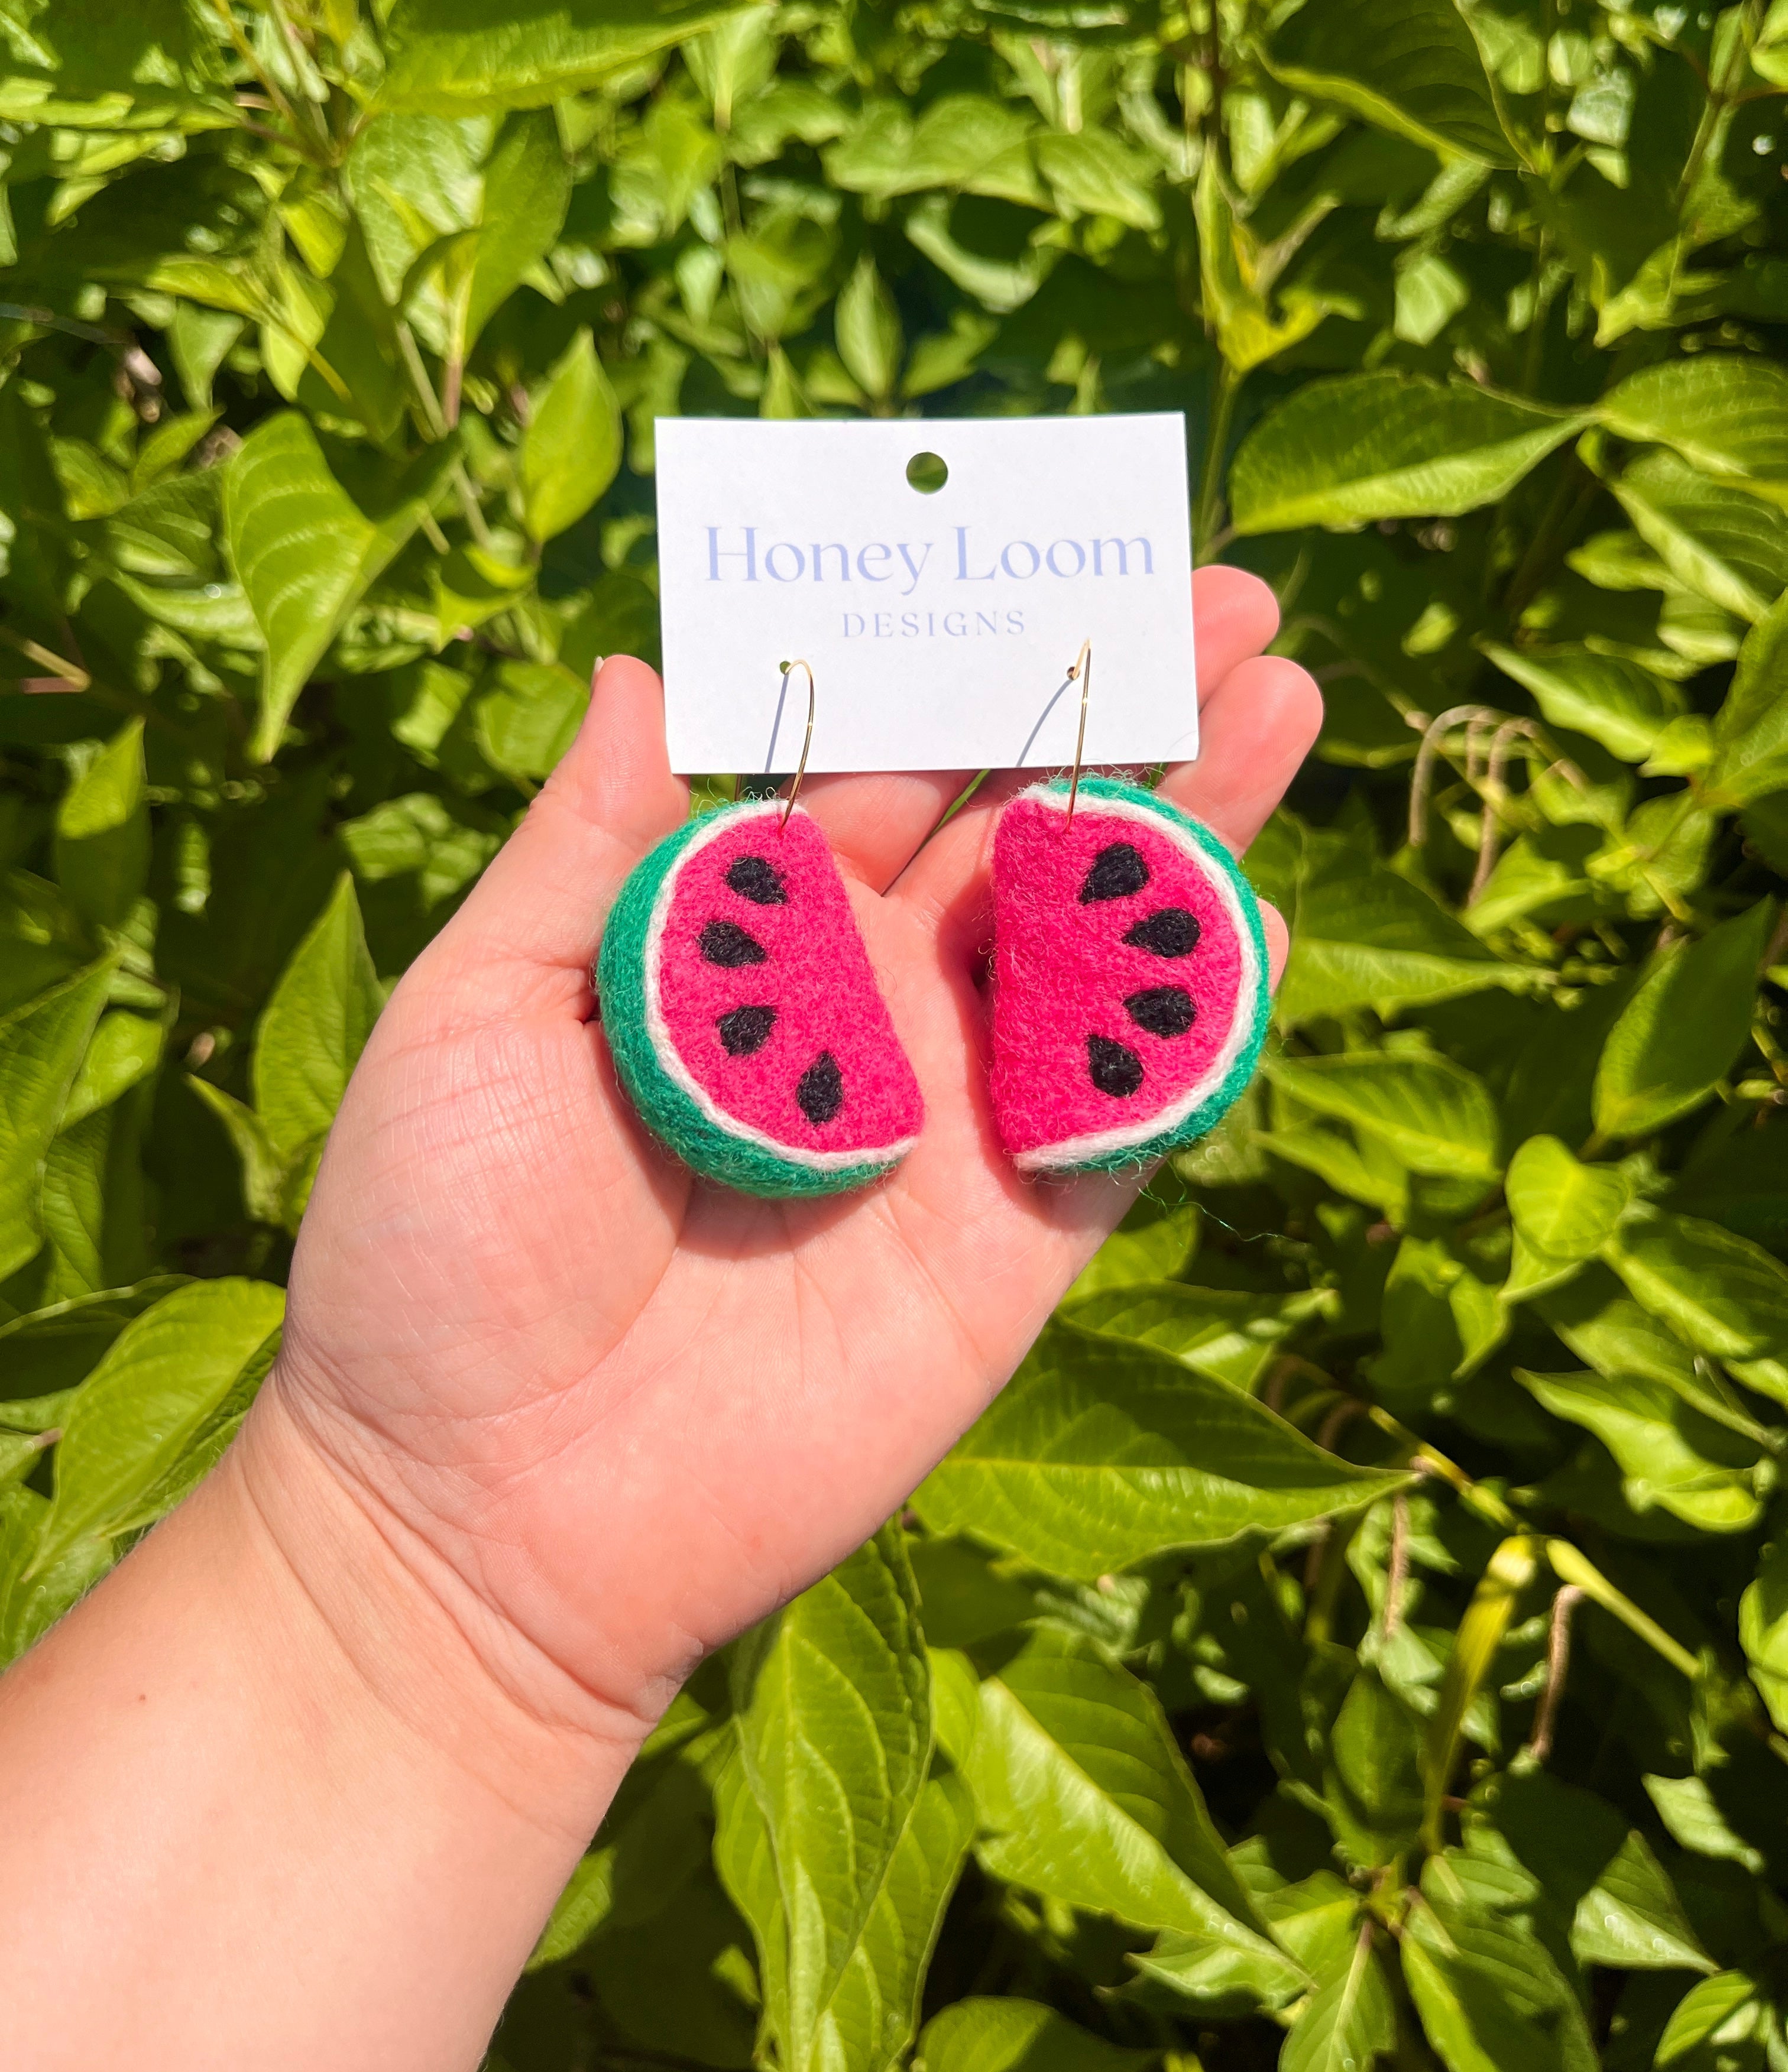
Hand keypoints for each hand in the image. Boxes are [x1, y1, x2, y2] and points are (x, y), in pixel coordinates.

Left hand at [250, 566, 1320, 1768]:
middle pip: (1016, 827)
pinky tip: (1254, 918)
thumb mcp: (476, 1013)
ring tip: (1280, 699)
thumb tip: (641, 666)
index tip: (1038, 552)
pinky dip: (1194, 1024)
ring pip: (1093, 946)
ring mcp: (945, 1122)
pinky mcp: (1004, 1246)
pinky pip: (1123, 1120)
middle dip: (1116, 711)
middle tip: (1225, 597)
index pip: (873, 761)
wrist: (476, 1519)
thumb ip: (585, 848)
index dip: (959, 660)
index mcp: (734, 932)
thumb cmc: (432, 1252)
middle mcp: (858, 1006)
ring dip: (1185, 828)